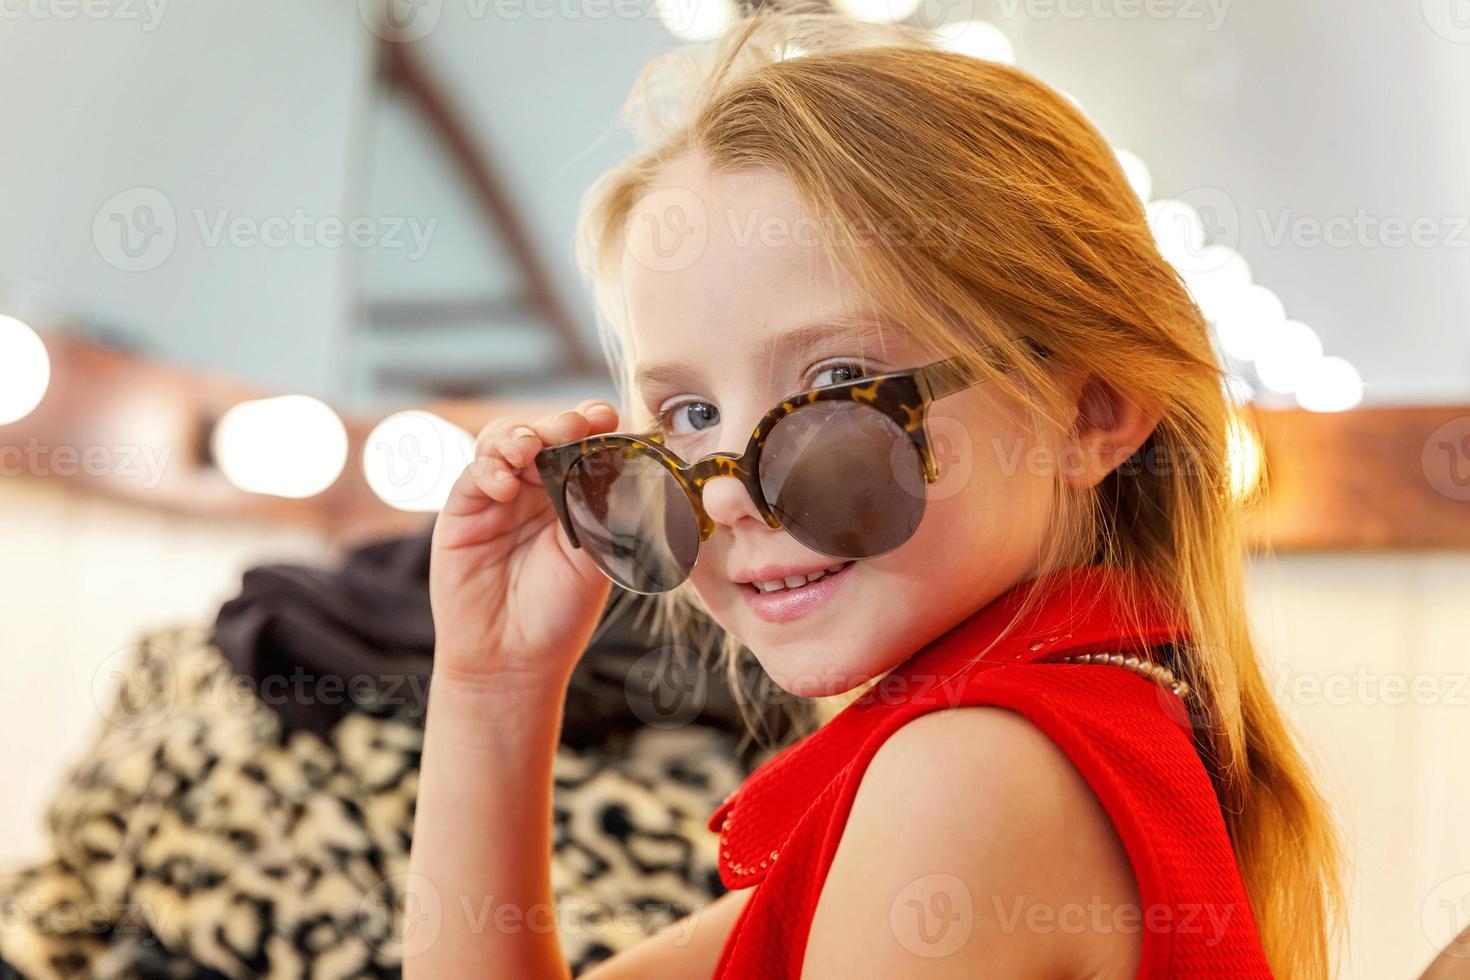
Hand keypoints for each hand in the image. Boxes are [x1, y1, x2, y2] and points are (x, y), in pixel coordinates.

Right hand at [429, 400, 619, 688]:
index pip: (583, 444)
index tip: (606, 417)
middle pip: (543, 433)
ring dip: (518, 437)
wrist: (513, 659)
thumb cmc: (560, 612)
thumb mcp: (597, 555)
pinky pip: (474, 474)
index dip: (592, 424)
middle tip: (571, 427)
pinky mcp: (464, 510)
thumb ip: (606, 507)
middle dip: (556, 423)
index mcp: (575, 494)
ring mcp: (499, 496)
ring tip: (528, 450)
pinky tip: (504, 485)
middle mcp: (537, 489)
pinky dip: (489, 469)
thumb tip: (632, 460)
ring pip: (503, 441)